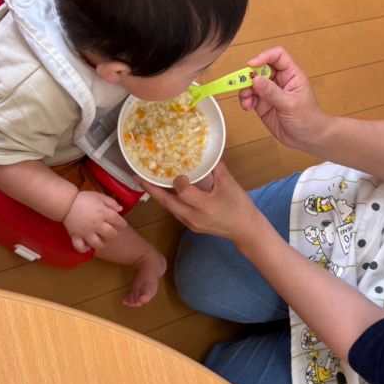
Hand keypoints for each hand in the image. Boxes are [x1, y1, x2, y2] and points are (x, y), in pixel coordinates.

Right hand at [63, 191, 126, 252]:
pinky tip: (88, 248)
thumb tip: (120, 209)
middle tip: (112, 233)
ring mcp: (86, 232)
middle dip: (113, 235)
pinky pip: (80, 247)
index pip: (117, 220)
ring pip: (97, 244)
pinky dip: (85, 249)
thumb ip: (111, 202)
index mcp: (103, 213)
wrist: (66, 202)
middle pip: (110, 234)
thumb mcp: (99, 196)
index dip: (122, 223)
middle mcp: (96, 224)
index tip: (123, 224)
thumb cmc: (84, 198)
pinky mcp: (76, 236)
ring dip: (102, 245)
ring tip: (102, 242)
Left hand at [137, 162, 263, 245]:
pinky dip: (168, 200)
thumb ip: (216, 168)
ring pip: (169, 207)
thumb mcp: (230, 184)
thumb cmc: (240, 205)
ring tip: (146, 181)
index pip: (183, 192)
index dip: (179, 181)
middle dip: (151, 189)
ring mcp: (191, 224)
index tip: (181, 173)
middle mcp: (194, 217)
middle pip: (167, 203)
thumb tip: (204, 152)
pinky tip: (165, 190)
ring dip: (158, 195)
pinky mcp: (191, 226)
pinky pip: (175, 211)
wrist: (245, 230)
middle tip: (137, 176)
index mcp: (206, 206)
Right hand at [239, 46, 328, 150]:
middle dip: (249, 75)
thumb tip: (255, 79)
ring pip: (252, 83)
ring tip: (246, 100)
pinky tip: (247, 107)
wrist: (309, 138)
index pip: (277, 56)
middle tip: (242, 84)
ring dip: (245, 89)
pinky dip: (245, 100)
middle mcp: (279, 81)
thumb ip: (272, 92)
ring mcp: (270, 92)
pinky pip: (249, 97)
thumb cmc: (308, 118)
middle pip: (260, 69)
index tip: (252, 65)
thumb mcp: (290, 104)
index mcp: (291, 74)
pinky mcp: (263, 104)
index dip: (264, 56)